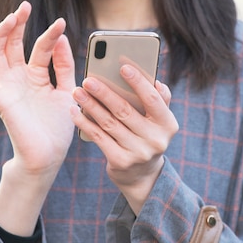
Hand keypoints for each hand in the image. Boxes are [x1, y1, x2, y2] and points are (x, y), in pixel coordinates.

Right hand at [0, 1, 76, 177]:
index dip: (50, 34)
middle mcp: (19, 78)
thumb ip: (64, 65)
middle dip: (17, 24)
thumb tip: (61, 37)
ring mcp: (7, 88)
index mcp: (36, 75)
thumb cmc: (58, 127)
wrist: (49, 156)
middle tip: (24, 6)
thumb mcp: (68, 90)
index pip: (39, 48)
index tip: (62, 23)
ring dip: (1, 34)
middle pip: (12, 44)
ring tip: (13, 17)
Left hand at [71, 64, 177, 213]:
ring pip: (109, 123)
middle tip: (88, 80)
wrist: (142, 176)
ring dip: (90, 105)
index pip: (153, 99)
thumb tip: (156, 81)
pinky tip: (74, 111)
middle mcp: (156, 140)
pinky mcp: (120, 162)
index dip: (138, 82)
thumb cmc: (146, 136)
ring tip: (77, 92)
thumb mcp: (158, 121)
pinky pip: (99, 137)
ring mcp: (138, 153)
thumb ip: (159, 100)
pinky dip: (84, 123)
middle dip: (104, 93)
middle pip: (125, 111)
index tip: (123, 66)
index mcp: (168, 124)